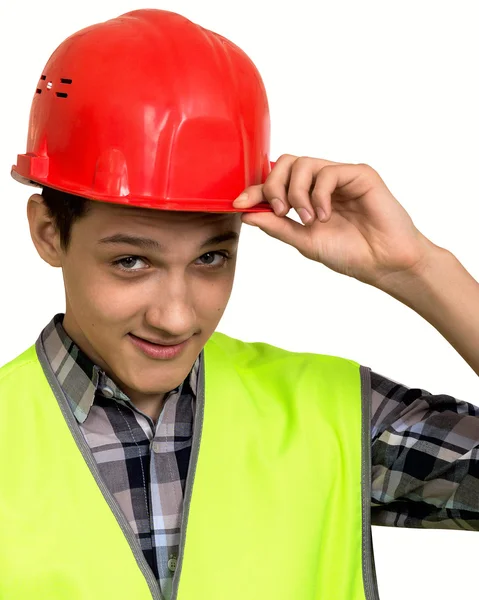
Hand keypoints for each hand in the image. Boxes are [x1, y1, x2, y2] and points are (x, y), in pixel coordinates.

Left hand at [233, 154, 434, 289]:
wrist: (384, 264)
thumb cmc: (350, 254)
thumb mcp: (305, 242)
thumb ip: (278, 226)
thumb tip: (247, 214)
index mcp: (307, 197)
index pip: (275, 182)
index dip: (255, 189)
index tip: (239, 204)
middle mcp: (322, 182)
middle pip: (285, 163)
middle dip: (274, 186)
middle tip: (282, 212)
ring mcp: (340, 176)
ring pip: (303, 163)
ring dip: (297, 192)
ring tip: (308, 219)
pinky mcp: (360, 174)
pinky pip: (328, 171)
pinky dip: (319, 194)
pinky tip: (326, 216)